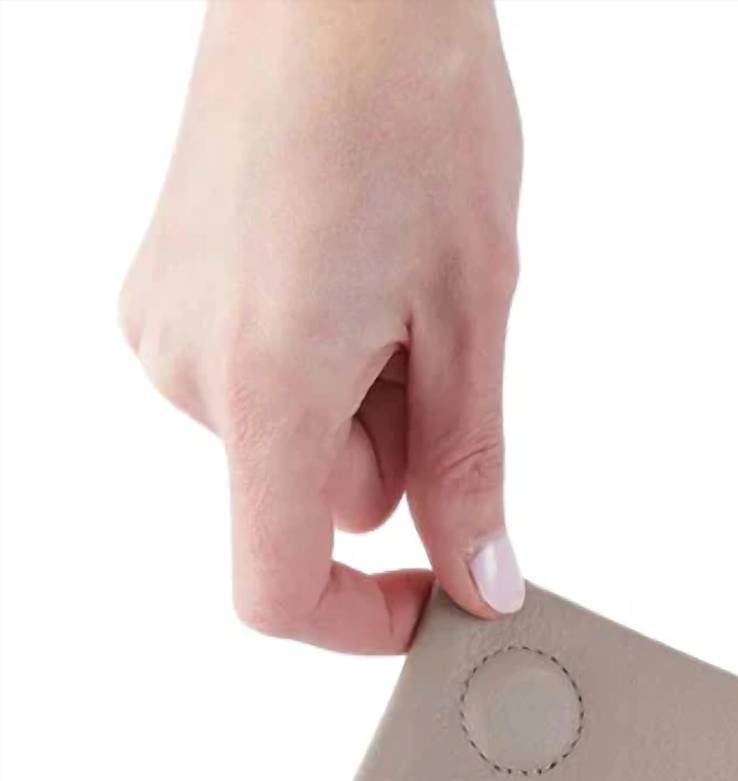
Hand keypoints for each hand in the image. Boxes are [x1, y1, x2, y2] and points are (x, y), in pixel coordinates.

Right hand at [119, 0, 521, 652]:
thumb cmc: (408, 105)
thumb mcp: (474, 315)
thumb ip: (469, 472)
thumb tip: (481, 581)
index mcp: (263, 384)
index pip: (276, 587)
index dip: (361, 624)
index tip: (430, 605)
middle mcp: (189, 368)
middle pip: (314, 499)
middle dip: (393, 450)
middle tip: (436, 335)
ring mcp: (165, 327)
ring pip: (293, 437)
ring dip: (360, 396)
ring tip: (390, 274)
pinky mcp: (162, 293)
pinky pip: (260, 380)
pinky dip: (318, 353)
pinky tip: (344, 260)